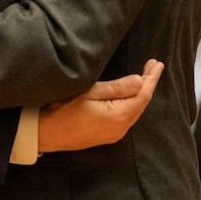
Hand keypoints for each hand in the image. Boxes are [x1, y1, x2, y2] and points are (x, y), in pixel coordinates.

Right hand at [37, 59, 163, 152]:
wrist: (44, 133)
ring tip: (145, 77)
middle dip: (148, 84)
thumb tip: (141, 80)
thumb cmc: (63, 109)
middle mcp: (121, 128)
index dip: (151, 78)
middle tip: (153, 65)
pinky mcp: (106, 136)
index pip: (143, 94)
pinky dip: (131, 104)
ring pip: (134, 111)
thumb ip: (117, 88)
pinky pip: (126, 117)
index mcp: (119, 116)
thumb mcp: (89, 92)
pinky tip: (130, 95)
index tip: (156, 63)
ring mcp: (114, 134)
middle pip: (141, 104)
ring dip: (140, 94)